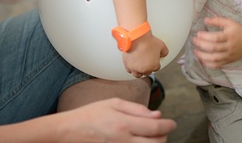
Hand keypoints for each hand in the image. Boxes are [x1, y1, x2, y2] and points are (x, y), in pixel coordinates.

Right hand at [61, 98, 175, 141]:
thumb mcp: (114, 103)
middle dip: (164, 136)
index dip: (169, 125)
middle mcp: (123, 140)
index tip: (172, 123)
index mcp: (124, 124)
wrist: (69, 131)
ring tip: (153, 136)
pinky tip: (142, 141)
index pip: (156, 127)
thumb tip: (157, 114)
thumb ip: (137, 109)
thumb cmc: (90, 114)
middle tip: (164, 129)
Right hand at [122, 33, 168, 77]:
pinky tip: (133, 64)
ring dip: (139, 72)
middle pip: (147, 72)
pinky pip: (129, 70)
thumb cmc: (148, 41)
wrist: (136, 37)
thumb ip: (164, 52)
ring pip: (138, 74)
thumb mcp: (161, 45)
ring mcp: (135, 68)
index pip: (156, 68)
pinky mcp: (127, 65)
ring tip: (140, 67)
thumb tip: (164, 54)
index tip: (154, 60)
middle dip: (148, 68)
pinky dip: (132, 68)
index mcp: (154, 66)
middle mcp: (144, 69)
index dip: (156, 63)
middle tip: (147, 62)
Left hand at [192, 17, 241, 67]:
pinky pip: (217, 65)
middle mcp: (229, 47)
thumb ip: (218, 20)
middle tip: (194, 41)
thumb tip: (205, 20)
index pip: (216, 38)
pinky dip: (208, 64)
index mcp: (230, 36)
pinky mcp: (228, 61)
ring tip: (195, 51)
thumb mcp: (230, 23)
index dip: (206, 36)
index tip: (198, 34)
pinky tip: (202, 60)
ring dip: (203, 56)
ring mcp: (229, 55)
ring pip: (214, 58)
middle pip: (214, 48)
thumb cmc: (238, 31)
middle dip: (202, 45)